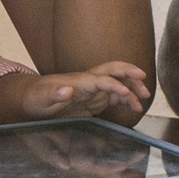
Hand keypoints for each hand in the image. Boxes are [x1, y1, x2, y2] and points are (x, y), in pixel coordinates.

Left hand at [0, 61, 153, 125]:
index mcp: (78, 81)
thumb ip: (54, 93)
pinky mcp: (95, 99)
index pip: (101, 79)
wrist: (33, 98)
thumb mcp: (41, 97)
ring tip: (145, 97)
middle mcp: (89, 81)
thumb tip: (67, 90)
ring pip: (118, 82)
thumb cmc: (37, 97)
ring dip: (132, 86)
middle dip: (129, 72)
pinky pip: (115, 96)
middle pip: (113, 70)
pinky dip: (127, 99)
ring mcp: (93, 89)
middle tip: (143, 78)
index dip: (114, 85)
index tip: (127, 93)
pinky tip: (134, 107)